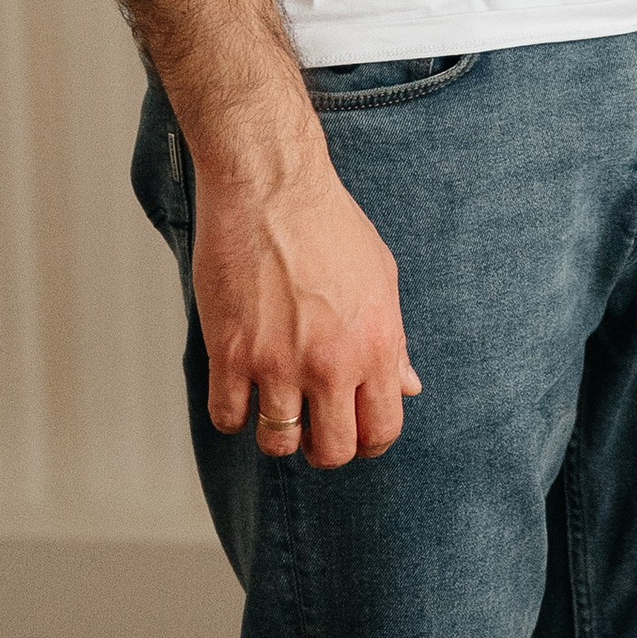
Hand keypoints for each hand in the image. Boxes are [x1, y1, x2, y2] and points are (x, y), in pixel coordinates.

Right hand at [193, 146, 421, 468]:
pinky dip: (232, 413)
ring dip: (277, 434)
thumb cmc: (329, 223)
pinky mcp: (230, 353)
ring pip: (278, 443)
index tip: (355, 433)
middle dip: (324, 449)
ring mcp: (278, 363)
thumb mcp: (382, 277)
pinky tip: (238, 389)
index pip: (382, 430)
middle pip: (332, 450)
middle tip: (313, 429)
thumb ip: (395, 340)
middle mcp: (331, 364)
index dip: (370, 442)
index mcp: (376, 345)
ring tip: (275, 406)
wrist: (271, 187)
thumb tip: (409, 385)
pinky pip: (227, 418)